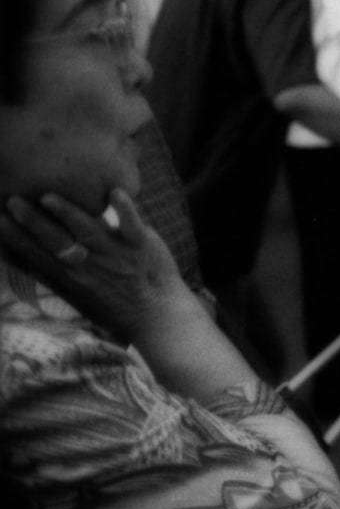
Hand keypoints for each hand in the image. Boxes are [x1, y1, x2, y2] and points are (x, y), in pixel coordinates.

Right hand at [0, 189, 189, 341]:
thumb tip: (21, 258)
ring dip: (69, 213)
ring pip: (89, 231)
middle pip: (57, 242)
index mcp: (71, 278)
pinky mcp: (141, 247)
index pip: (37, 256)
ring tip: (48, 198)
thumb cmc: (113, 305)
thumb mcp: (75, 296)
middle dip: (33, 222)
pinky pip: (132, 226)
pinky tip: (115, 192)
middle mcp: (90, 266)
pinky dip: (125, 210)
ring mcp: (116, 255)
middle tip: (13, 201)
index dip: (16, 238)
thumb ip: (51, 275)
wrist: (157, 316)